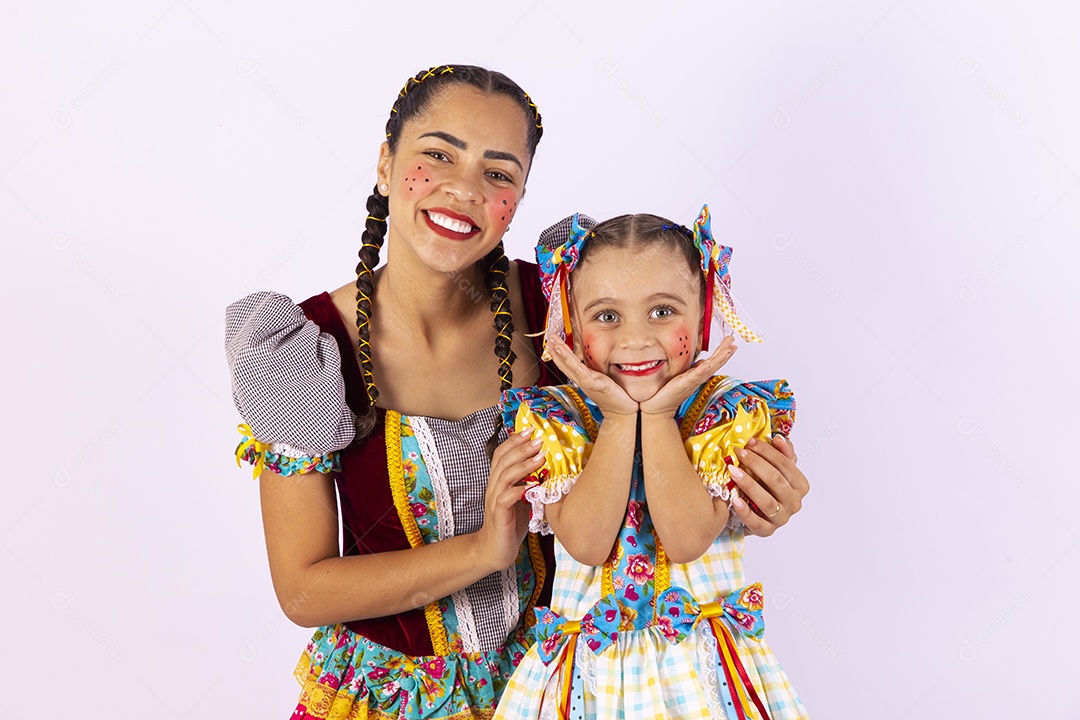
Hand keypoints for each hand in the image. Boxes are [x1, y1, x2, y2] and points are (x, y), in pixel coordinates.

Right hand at [476, 430, 543, 571]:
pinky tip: (531, 486)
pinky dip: (518, 490)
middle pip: (503, 460)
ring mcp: (494, 501)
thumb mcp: (523, 500)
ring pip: (505, 476)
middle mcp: (494, 488)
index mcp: (498, 481)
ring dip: (523, 465)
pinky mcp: (498, 516)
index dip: (514, 441)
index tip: (531, 430)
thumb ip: (530, 484)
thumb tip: (550, 469)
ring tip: (540, 457)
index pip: (502, 454)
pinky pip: (505, 499)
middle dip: (522, 447)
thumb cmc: (510, 524)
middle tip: (539, 439)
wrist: (494, 551)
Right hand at [546, 337, 638, 416]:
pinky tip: (577, 365)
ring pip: (573, 368)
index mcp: (583, 377)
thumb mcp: (601, 379)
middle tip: (549, 338)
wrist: (620, 412)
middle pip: (566, 364)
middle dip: (557, 350)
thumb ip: (595, 371)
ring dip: (564, 356)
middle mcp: (583, 380)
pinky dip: (581, 371)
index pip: (567, 363)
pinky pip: (588, 378)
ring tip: (556, 345)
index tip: (551, 340)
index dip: (558, 352)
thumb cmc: (613, 396)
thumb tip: (593, 359)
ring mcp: (590, 383)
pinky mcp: (600, 387)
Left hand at [640, 336, 737, 416]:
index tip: (731, 341)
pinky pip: (695, 376)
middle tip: (733, 340)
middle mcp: (698, 378)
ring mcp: (692, 381)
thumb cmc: (669, 392)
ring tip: (728, 350)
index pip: (713, 361)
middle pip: (715, 363)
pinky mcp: (684, 384)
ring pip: (709, 368)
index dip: (723, 351)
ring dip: (720, 359)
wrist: (659, 408)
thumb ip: (693, 369)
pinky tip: (707, 364)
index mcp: (697, 375)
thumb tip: (701, 361)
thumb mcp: (683, 376)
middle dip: (725, 352)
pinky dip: (702, 370)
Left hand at [728, 435, 808, 536]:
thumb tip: (779, 439)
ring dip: (749, 484)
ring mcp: (781, 518)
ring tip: (733, 472)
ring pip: (767, 501)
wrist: (756, 512)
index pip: (786, 464)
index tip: (750, 442)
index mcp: (800, 485)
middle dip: (756, 464)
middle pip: (776, 480)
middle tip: (739, 453)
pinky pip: (756, 522)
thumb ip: (782, 453)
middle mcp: (794, 503)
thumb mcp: (776, 468)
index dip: (768, 451)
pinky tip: (735, 500)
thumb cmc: (766, 486)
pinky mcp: (766, 531)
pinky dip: (745, 511)